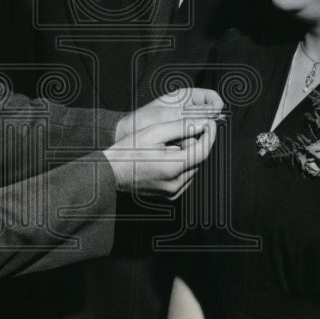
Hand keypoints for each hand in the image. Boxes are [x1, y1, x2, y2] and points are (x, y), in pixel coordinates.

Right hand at [104, 88, 222, 197]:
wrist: (110, 172)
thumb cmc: (128, 150)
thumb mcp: (154, 132)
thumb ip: (181, 126)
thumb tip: (203, 123)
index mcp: (173, 167)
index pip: (203, 150)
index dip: (209, 134)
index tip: (209, 122)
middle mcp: (176, 183)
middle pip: (198, 159)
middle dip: (195, 143)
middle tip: (180, 132)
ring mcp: (173, 192)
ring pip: (193, 168)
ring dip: (188, 155)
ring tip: (169, 146)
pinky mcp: (169, 196)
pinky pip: (185, 178)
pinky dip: (182, 166)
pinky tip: (166, 158)